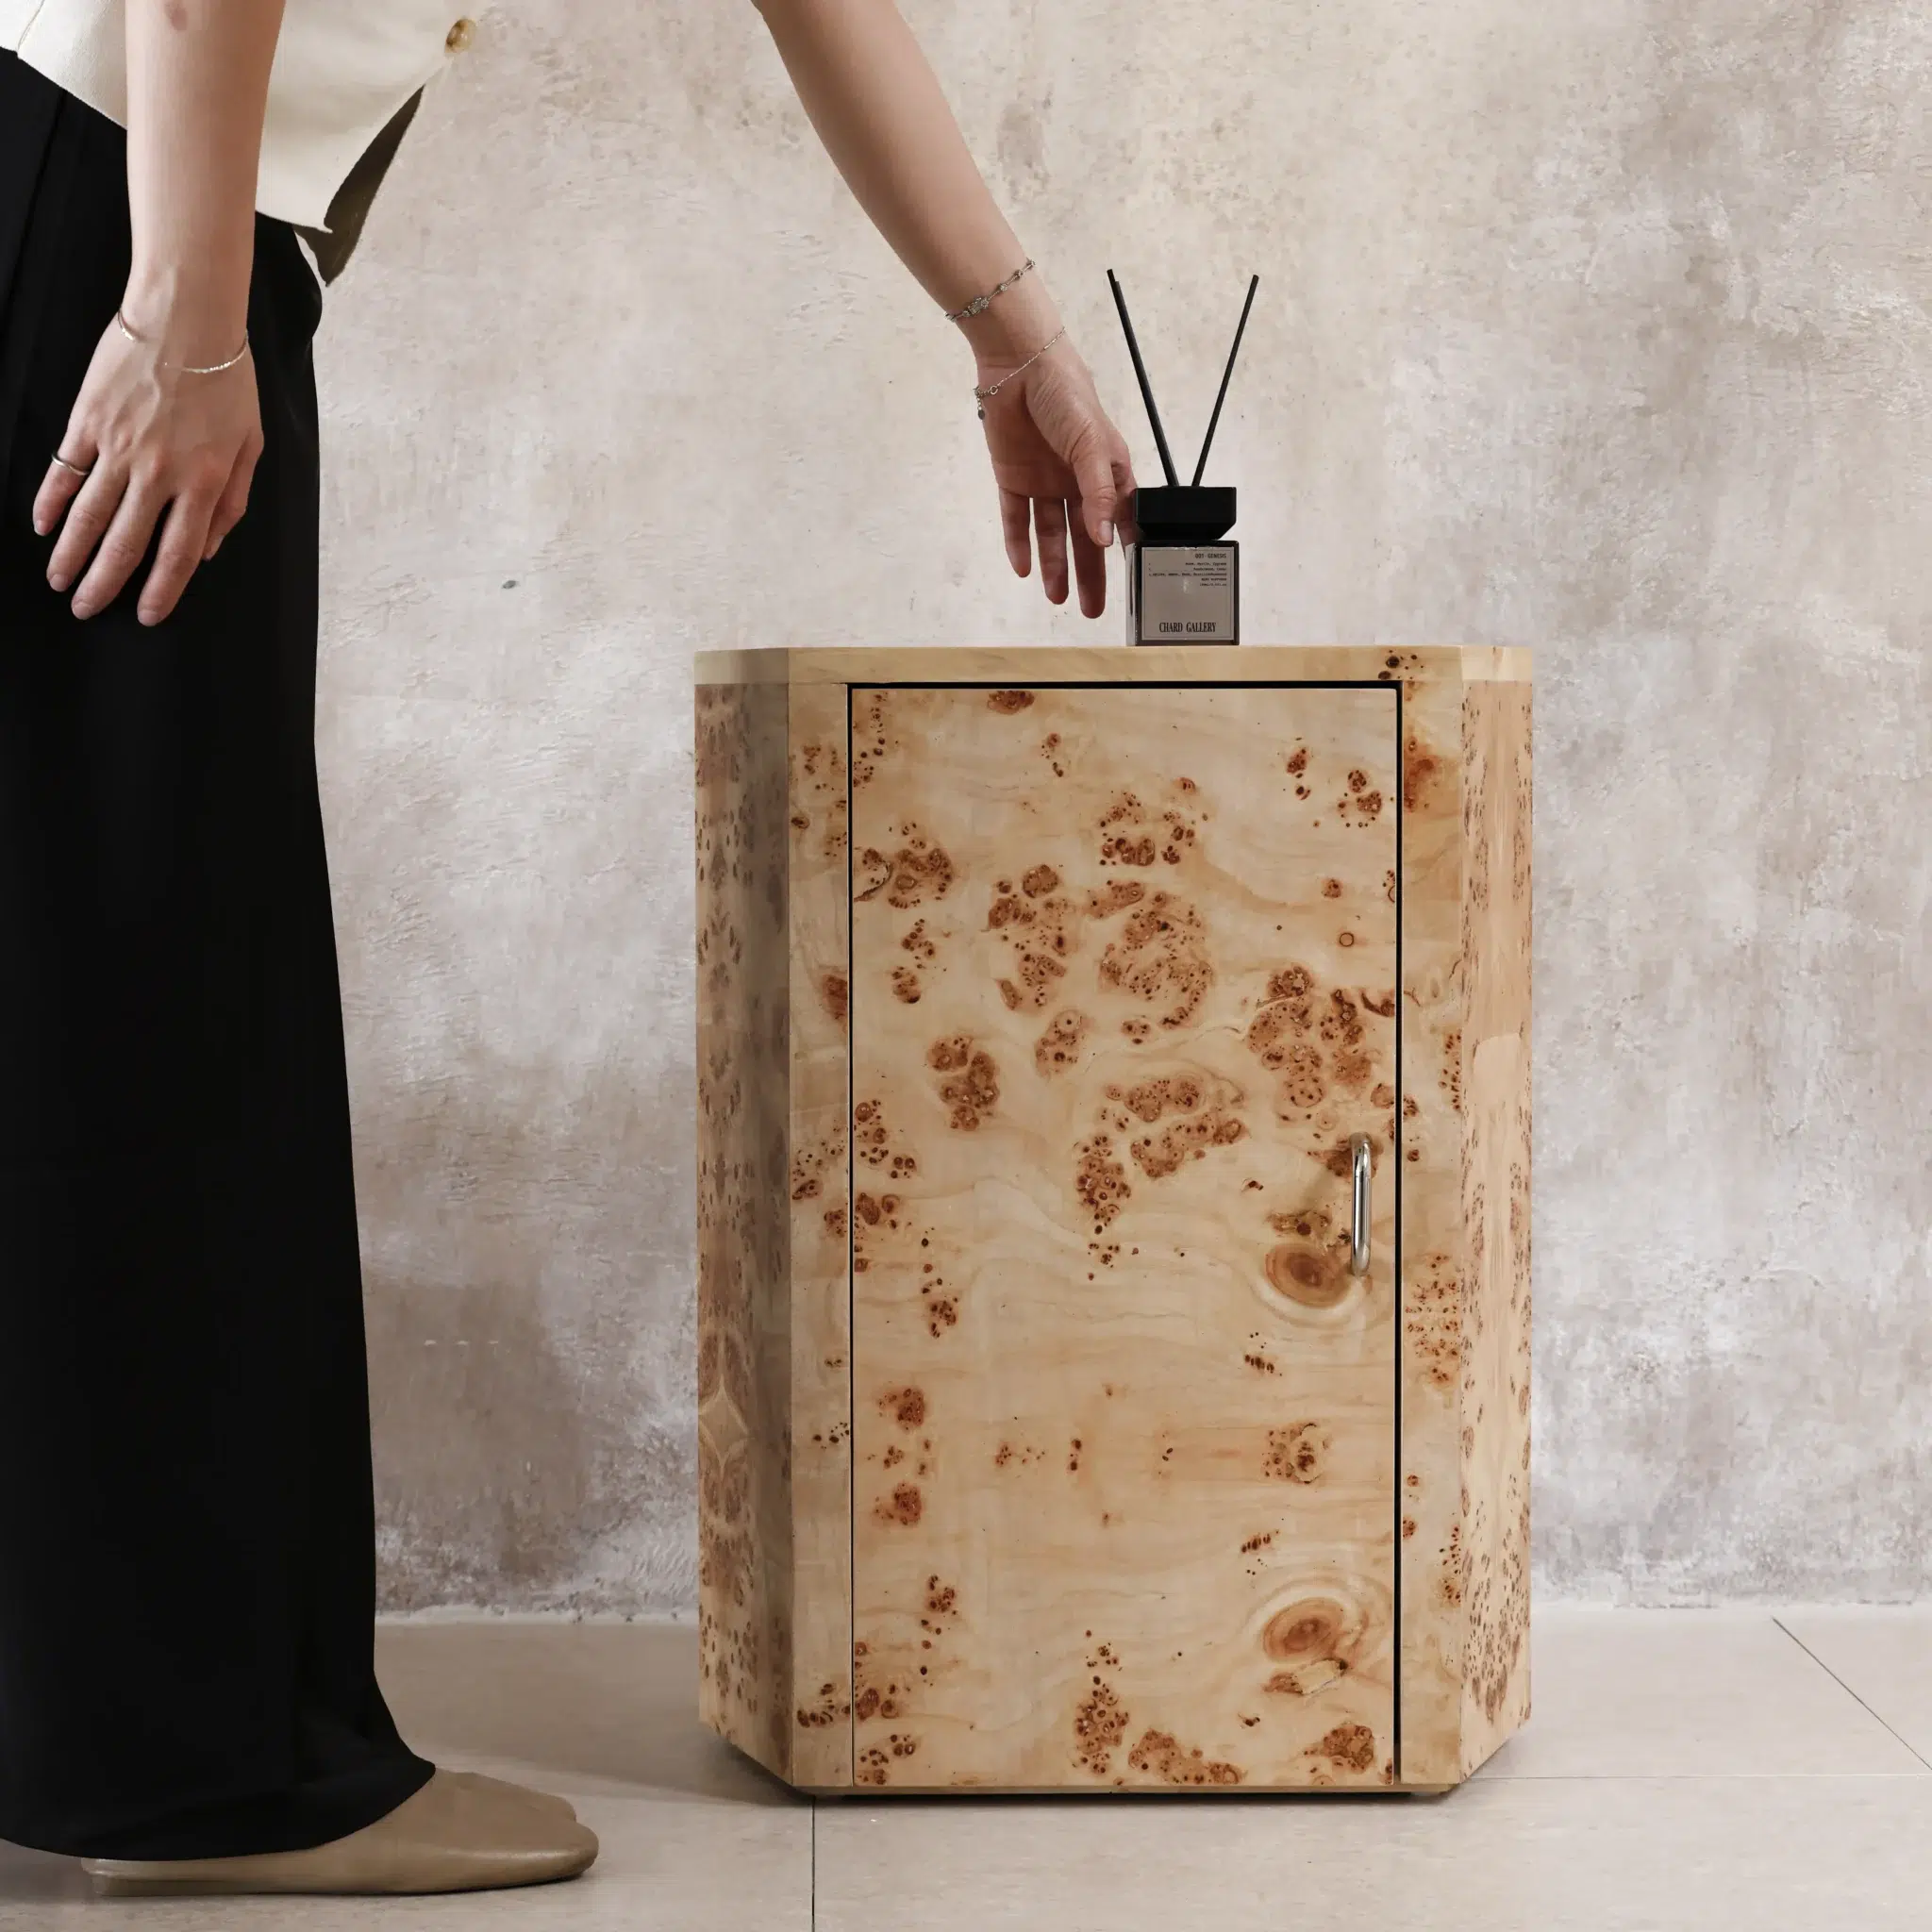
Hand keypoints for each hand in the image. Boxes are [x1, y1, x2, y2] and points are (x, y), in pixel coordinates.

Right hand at [33, 313, 262, 625]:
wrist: (186, 319)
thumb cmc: (228, 382)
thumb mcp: (251, 445)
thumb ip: (233, 502)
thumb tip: (209, 549)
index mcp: (204, 483)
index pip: (179, 555)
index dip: (161, 592)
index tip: (146, 617)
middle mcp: (159, 474)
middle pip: (125, 544)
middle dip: (104, 584)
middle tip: (85, 610)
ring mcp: (119, 448)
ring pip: (89, 516)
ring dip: (70, 554)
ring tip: (59, 581)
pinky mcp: (89, 422)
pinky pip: (64, 471)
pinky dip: (50, 502)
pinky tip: (42, 526)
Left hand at [977, 337, 1136, 619]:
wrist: (1019, 366)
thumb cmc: (1067, 396)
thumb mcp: (1092, 444)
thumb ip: (1099, 492)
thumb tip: (1105, 539)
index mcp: (1106, 470)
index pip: (1121, 519)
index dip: (1125, 550)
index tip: (1132, 583)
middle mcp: (1077, 482)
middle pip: (1085, 537)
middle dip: (1090, 574)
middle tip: (1094, 610)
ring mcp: (1045, 483)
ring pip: (1051, 534)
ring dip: (1055, 566)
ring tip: (1058, 599)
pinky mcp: (1013, 480)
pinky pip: (1016, 519)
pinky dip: (1019, 544)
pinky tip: (1024, 570)